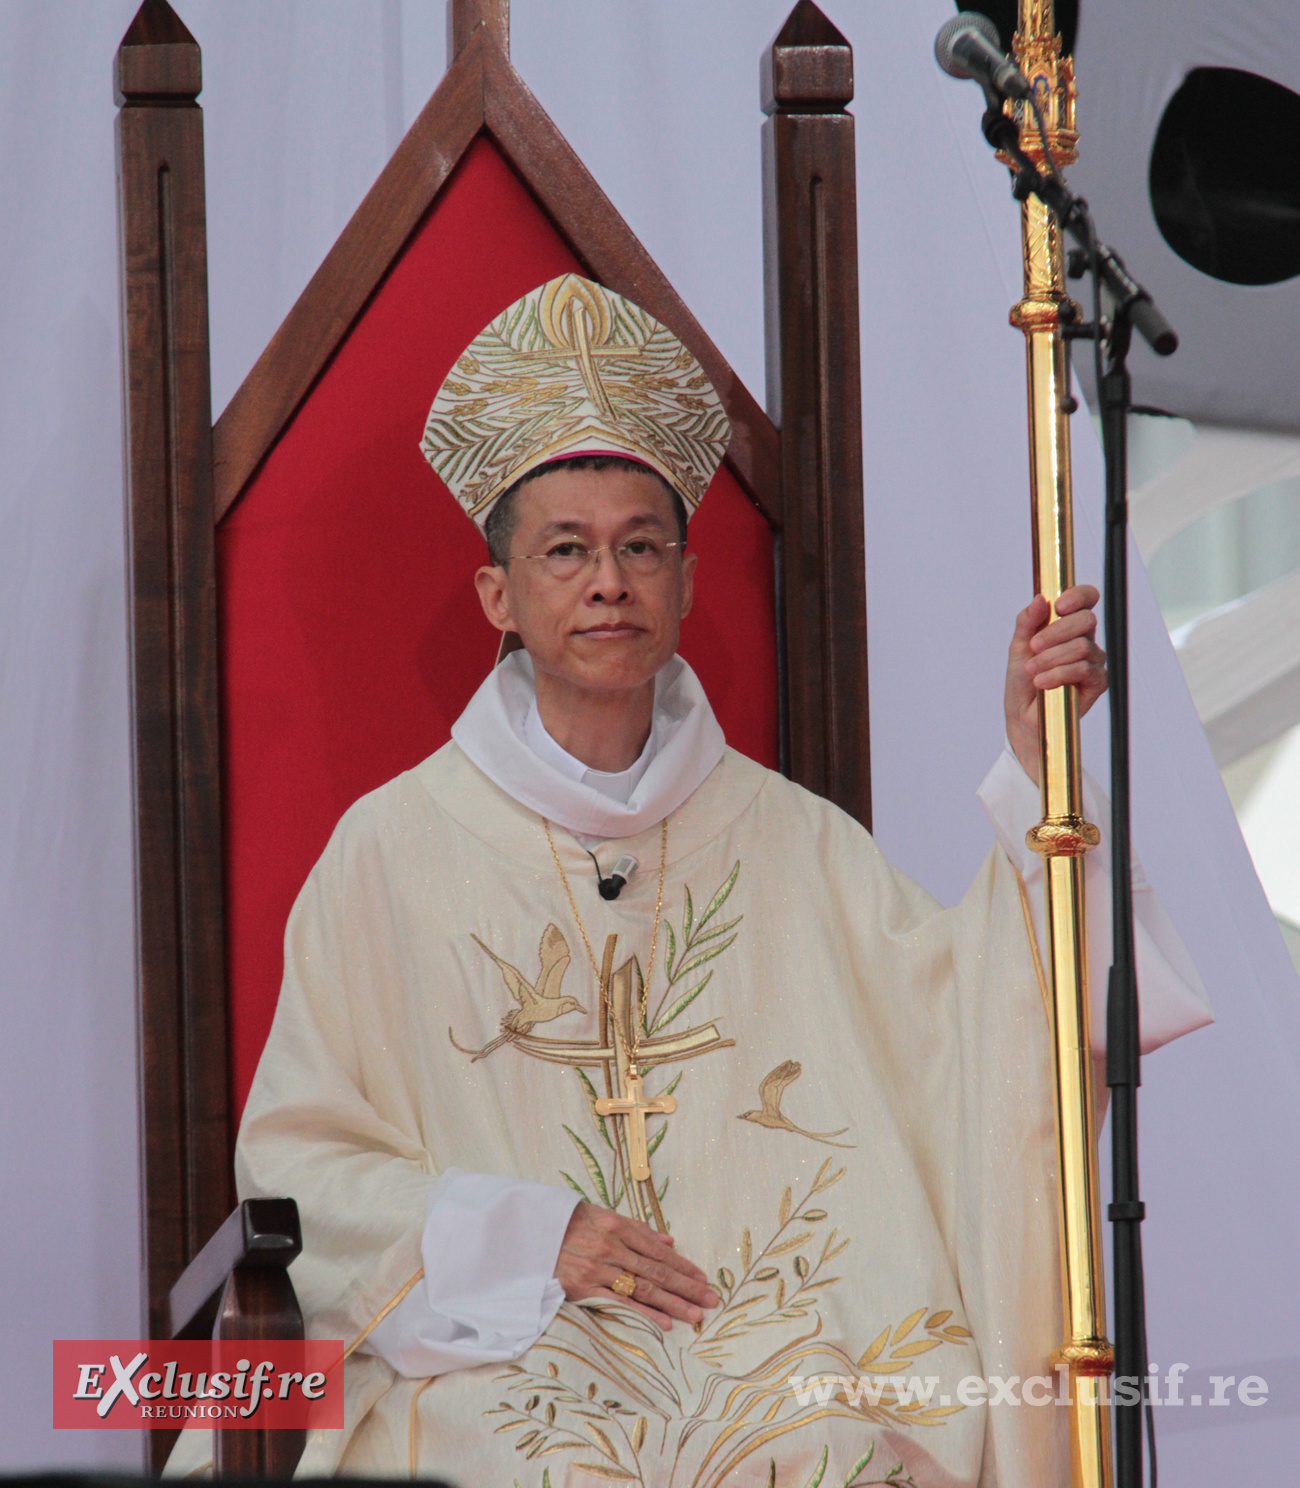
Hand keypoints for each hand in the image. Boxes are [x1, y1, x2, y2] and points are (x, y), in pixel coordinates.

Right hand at [555, 1202, 719, 1330]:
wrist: (529, 1231)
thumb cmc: (569, 1223)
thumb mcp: (603, 1216)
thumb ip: (637, 1230)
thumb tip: (669, 1242)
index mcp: (618, 1227)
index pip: (659, 1251)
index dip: (683, 1266)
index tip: (703, 1278)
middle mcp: (612, 1248)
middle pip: (657, 1271)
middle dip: (687, 1287)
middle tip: (711, 1299)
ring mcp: (598, 1269)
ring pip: (643, 1288)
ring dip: (672, 1303)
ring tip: (695, 1314)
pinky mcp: (583, 1288)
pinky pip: (619, 1303)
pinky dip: (643, 1313)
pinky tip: (664, 1323)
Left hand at [1005, 584, 1107, 785]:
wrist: (1022, 716)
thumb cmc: (1023, 681)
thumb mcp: (1018, 648)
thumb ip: (1027, 622)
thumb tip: (1039, 599)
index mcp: (1069, 626)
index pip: (1087, 599)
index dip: (1078, 596)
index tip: (1058, 606)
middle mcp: (1086, 640)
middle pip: (1086, 620)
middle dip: (1055, 632)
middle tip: (1033, 647)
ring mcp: (1094, 662)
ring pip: (1081, 647)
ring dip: (1050, 658)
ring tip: (1032, 671)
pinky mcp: (1098, 683)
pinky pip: (1083, 669)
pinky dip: (1057, 674)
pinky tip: (1042, 682)